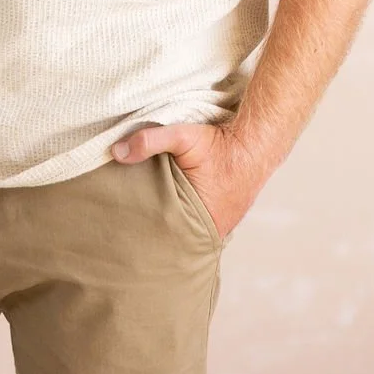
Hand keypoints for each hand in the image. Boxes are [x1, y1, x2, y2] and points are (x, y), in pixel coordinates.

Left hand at [111, 122, 266, 240]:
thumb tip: (116, 152)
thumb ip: (149, 141)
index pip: (164, 236)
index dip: (145, 230)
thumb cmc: (221, 145)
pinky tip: (173, 212)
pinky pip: (200, 223)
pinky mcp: (224, 218)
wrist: (257, 143)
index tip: (125, 225)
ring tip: (147, 219)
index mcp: (200, 222)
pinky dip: (188, 219)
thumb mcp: (183, 137)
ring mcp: (220, 227)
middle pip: (175, 236)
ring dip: (172, 224)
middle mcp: (212, 231)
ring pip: (188, 231)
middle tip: (130, 226)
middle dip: (156, 231)